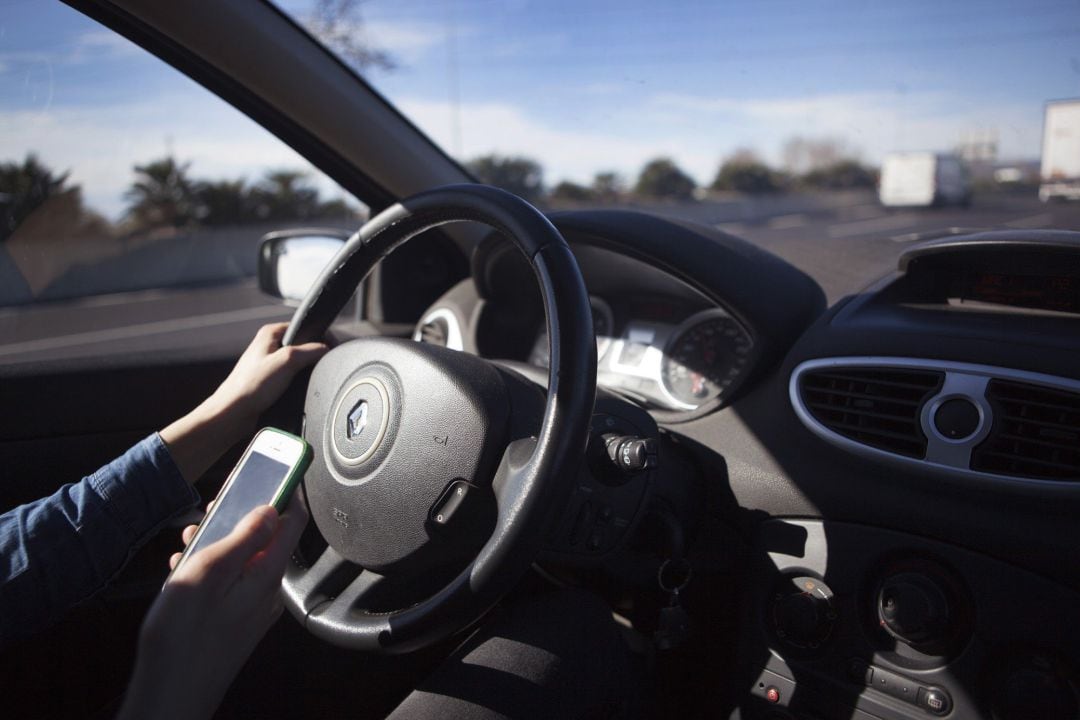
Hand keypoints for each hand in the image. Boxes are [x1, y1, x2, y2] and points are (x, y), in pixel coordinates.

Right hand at [118, 493, 308, 719]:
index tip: (281, 465)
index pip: (292, 522)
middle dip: (241, 515)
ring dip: (219, 541)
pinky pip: (230, 581)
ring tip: (190, 538)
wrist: (169, 697)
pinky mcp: (233, 621)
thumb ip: (242, 538)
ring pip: (243, 559)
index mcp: (266, 575)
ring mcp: (250, 608)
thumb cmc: (182, 641)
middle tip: (215, 505)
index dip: (288, 490)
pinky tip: (185, 569)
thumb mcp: (208, 575)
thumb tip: (271, 508)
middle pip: (266, 537)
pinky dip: (210, 567)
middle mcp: (265, 592)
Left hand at [161, 322, 327, 483]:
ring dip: (305, 372)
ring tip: (305, 381)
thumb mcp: (287, 360)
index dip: (320, 337)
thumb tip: (326, 349)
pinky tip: (298, 390)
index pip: (304, 327)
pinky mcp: (270, 381)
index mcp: (270, 333)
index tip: (331, 348)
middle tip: (319, 367)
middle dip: (313, 356)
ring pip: (298, 363)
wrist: (234, 413)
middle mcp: (268, 346)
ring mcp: (269, 364)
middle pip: (303, 346)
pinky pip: (292, 378)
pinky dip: (298, 383)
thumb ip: (311, 351)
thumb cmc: (252, 386)